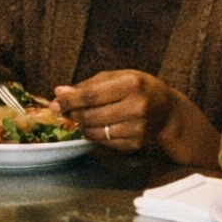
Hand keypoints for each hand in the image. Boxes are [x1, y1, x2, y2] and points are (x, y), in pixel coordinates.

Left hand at [53, 70, 216, 164]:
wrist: (167, 110)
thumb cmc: (138, 88)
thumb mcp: (116, 77)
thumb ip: (87, 86)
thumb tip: (59, 92)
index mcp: (131, 84)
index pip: (91, 96)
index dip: (69, 101)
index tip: (54, 103)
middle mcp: (137, 107)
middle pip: (91, 116)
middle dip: (73, 114)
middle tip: (64, 111)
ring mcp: (138, 128)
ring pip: (96, 132)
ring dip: (82, 126)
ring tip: (81, 118)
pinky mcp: (136, 143)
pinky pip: (105, 142)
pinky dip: (95, 135)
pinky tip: (97, 126)